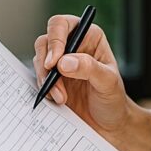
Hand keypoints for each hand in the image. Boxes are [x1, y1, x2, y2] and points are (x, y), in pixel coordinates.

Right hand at [33, 15, 129, 134]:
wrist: (107, 125)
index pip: (62, 25)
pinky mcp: (51, 79)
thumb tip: (64, 62)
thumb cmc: (113, 100)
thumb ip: (89, 68)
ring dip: (46, 80)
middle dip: (46, 64)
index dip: (55, 40)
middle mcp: (72, 45)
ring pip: (39, 60)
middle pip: (45, 41)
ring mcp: (59, 63)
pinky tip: (58, 100)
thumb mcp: (108, 83)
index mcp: (88, 36)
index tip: (54, 62)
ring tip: (62, 98)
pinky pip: (38, 78)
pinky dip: (44, 89)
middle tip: (53, 82)